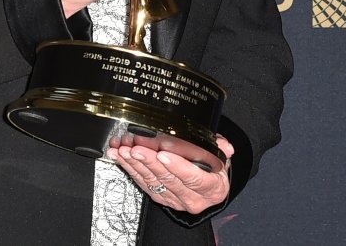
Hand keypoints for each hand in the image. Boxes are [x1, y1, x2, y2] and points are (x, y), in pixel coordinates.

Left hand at [107, 135, 234, 214]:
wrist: (208, 188)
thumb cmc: (213, 170)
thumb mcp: (222, 158)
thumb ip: (221, 149)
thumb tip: (224, 146)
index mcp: (211, 188)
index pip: (193, 178)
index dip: (177, 166)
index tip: (163, 154)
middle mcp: (193, 198)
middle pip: (168, 180)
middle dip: (149, 162)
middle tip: (135, 148)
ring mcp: (175, 200)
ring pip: (152, 182)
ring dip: (135, 165)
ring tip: (123, 151)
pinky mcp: (160, 199)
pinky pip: (143, 184)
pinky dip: (130, 169)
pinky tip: (120, 158)